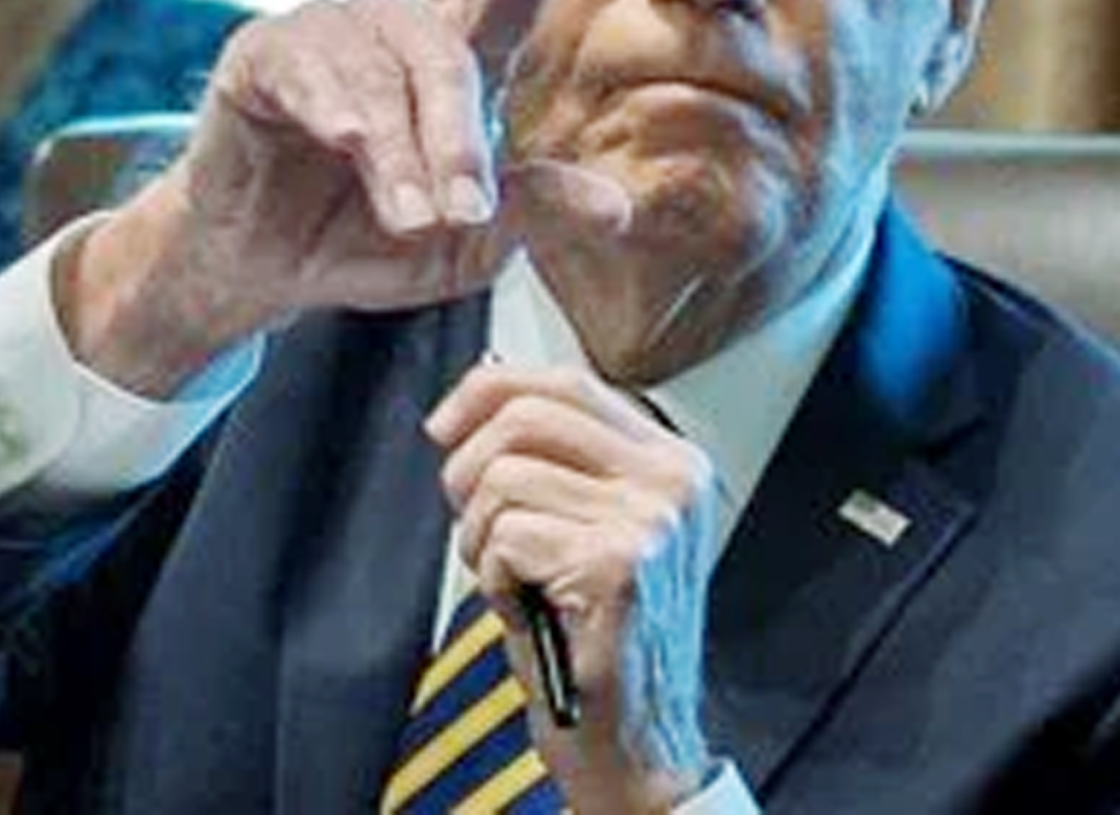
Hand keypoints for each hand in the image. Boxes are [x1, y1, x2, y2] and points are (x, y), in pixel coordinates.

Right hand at [62, 0, 629, 392]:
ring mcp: (328, 35)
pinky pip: (300, 61)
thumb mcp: (466, 245)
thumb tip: (618, 209)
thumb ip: (535, 212)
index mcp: (455, 67)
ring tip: (408, 217)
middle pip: (445, 52)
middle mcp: (396, 34)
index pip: (497, 10)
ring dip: (396, 146)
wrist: (269, 274)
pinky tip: (342, 137)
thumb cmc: (370, 242)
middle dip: (459, 136)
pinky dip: (328, 102)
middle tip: (464, 212)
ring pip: (377, 67)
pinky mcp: (260, 54)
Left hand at [426, 357, 719, 812]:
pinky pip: (507, 535)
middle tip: (473, 518)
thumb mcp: (589, 521)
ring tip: (511, 578)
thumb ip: (556, 454)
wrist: (636, 738)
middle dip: (469, 466)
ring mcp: (650, 519)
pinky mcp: (617, 564)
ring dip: (481, 536)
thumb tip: (482, 388)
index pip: (568, 382)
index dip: (490, 389)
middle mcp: (671, 480)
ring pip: (505, 478)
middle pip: (528, 415)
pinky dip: (493, 577)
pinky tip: (525, 607)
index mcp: (670, 459)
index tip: (448, 423)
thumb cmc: (598, 635)